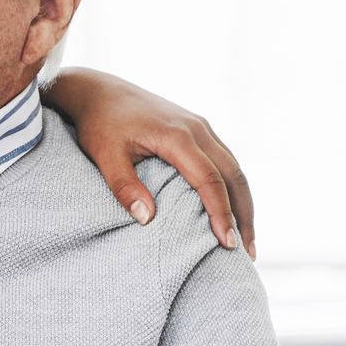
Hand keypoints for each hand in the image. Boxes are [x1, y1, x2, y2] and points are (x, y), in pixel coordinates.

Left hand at [46, 67, 256, 258]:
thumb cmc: (99, 124)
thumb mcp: (104, 156)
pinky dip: (232, 187)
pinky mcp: (198, 129)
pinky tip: (232, 209)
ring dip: (243, 203)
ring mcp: (201, 127)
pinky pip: (224, 160)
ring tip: (245, 238)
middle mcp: (198, 129)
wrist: (99, 91)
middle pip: (233, 175)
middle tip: (247, 254)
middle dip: (243, 215)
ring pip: (234, 168)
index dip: (220, 213)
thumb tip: (147, 219)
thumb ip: (124, 186)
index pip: (210, 180)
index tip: (226, 244)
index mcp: (178, 136)